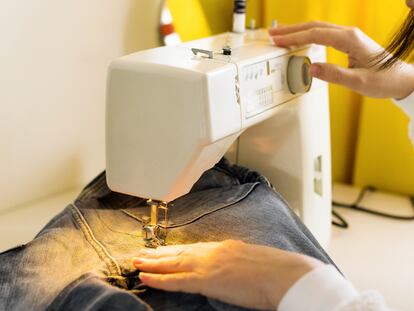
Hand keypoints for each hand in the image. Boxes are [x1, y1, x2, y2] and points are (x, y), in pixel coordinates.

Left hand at [133, 240, 322, 309]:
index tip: (164, 250)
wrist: (285, 274)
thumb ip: (238, 262)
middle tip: (141, 253)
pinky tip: (146, 278)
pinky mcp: (206, 280)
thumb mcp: (254, 260)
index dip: (176, 250)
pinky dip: (159, 279)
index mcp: (225, 247)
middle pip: (179, 252)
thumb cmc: (277, 270)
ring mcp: (208, 264)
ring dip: (153, 264)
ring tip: (136, 262)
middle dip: (158, 254)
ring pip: (173, 263)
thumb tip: (233, 268)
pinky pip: (176, 280)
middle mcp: (213, 252)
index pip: (194, 248)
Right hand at [269, 21, 413, 98]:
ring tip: (280, 35)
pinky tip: (300, 39)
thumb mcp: (358, 82)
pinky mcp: (348, 42)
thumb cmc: (383, 80)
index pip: (316, 34)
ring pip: (318, 28)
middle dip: (291, 29)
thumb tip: (311, 68)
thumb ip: (334, 75)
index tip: (279, 41)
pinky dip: (307, 35)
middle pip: (314, 26)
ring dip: (298, 31)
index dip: (295, 37)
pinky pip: (323, 34)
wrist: (399, 79)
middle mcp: (349, 34)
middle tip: (272, 34)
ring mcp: (348, 37)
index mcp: (350, 40)